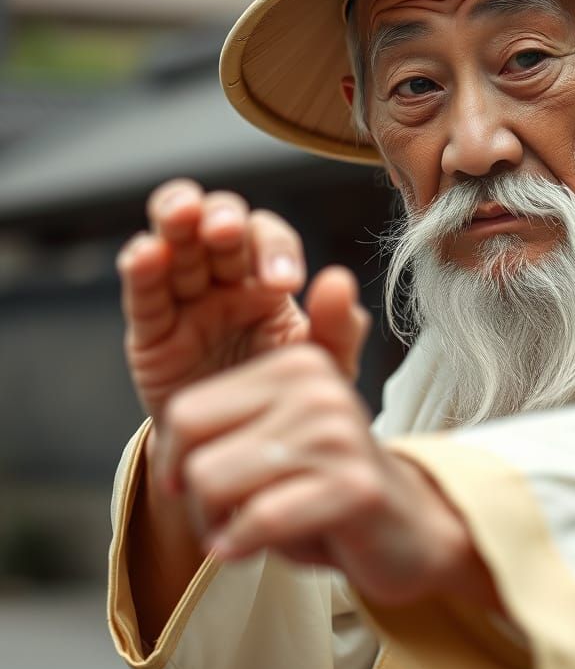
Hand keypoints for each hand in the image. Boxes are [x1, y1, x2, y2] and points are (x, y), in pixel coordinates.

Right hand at [117, 180, 368, 435]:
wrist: (244, 454)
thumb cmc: (285, 398)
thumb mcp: (322, 367)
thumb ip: (339, 327)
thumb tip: (340, 280)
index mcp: (269, 280)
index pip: (269, 238)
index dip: (274, 248)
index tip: (286, 282)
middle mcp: (226, 280)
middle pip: (217, 222)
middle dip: (222, 218)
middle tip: (227, 232)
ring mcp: (185, 300)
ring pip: (174, 241)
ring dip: (176, 219)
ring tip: (183, 214)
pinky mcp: (150, 331)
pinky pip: (144, 294)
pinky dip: (140, 266)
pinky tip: (146, 254)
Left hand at [157, 340, 484, 606]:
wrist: (409, 529)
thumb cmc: (326, 487)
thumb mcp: (274, 439)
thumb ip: (224, 424)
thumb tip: (167, 446)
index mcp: (295, 365)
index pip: (185, 413)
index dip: (176, 464)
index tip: (201, 486)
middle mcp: (318, 389)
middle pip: (196, 454)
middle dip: (197, 502)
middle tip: (228, 517)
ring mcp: (338, 434)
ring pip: (217, 485)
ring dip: (218, 527)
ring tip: (245, 532)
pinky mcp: (354, 485)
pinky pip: (260, 519)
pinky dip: (241, 545)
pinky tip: (251, 549)